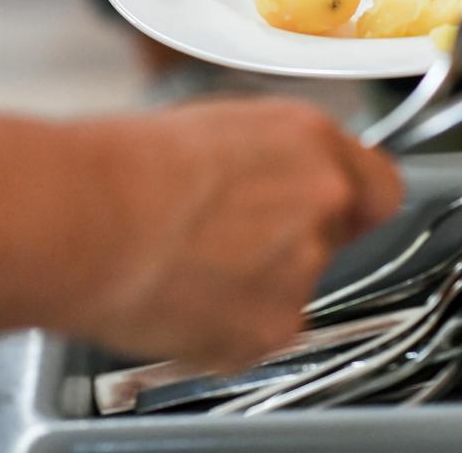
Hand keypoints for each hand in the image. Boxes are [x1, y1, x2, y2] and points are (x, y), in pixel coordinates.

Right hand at [46, 99, 401, 371]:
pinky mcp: (271, 329)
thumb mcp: (214, 129)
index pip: (379, 188)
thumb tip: (276, 179)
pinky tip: (180, 297)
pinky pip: (260, 334)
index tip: (327, 212)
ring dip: (253, 285)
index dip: (348, 205)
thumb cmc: (120, 168)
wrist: (82, 219)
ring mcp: (302, 269)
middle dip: (289, 244)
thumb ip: (272, 160)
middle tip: (224, 240)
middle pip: (334, 239)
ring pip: (293, 289)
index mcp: (311, 143)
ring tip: (186, 265)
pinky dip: (225, 326)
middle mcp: (323, 202)